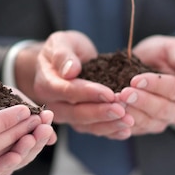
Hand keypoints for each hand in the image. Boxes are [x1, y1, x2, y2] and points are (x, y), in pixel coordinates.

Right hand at [15, 31, 132, 138]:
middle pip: (75, 113)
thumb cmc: (64, 49)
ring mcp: (66, 115)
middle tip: (122, 111)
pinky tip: (125, 131)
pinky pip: (93, 130)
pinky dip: (110, 132)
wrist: (64, 62)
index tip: (109, 93)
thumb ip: (63, 54)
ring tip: (128, 121)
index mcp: (46, 84)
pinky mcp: (79, 122)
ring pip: (85, 126)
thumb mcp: (61, 42)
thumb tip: (70, 71)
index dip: (88, 93)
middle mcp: (53, 104)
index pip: (67, 91)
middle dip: (100, 113)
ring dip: (108, 125)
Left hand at [118, 35, 174, 134]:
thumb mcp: (173, 48)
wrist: (148, 65)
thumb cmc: (163, 54)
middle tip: (124, 93)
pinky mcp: (148, 127)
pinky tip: (113, 112)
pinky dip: (124, 121)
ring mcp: (165, 121)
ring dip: (131, 113)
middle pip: (164, 110)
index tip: (136, 80)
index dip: (157, 85)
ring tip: (116, 102)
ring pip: (150, 122)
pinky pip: (137, 128)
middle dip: (142, 101)